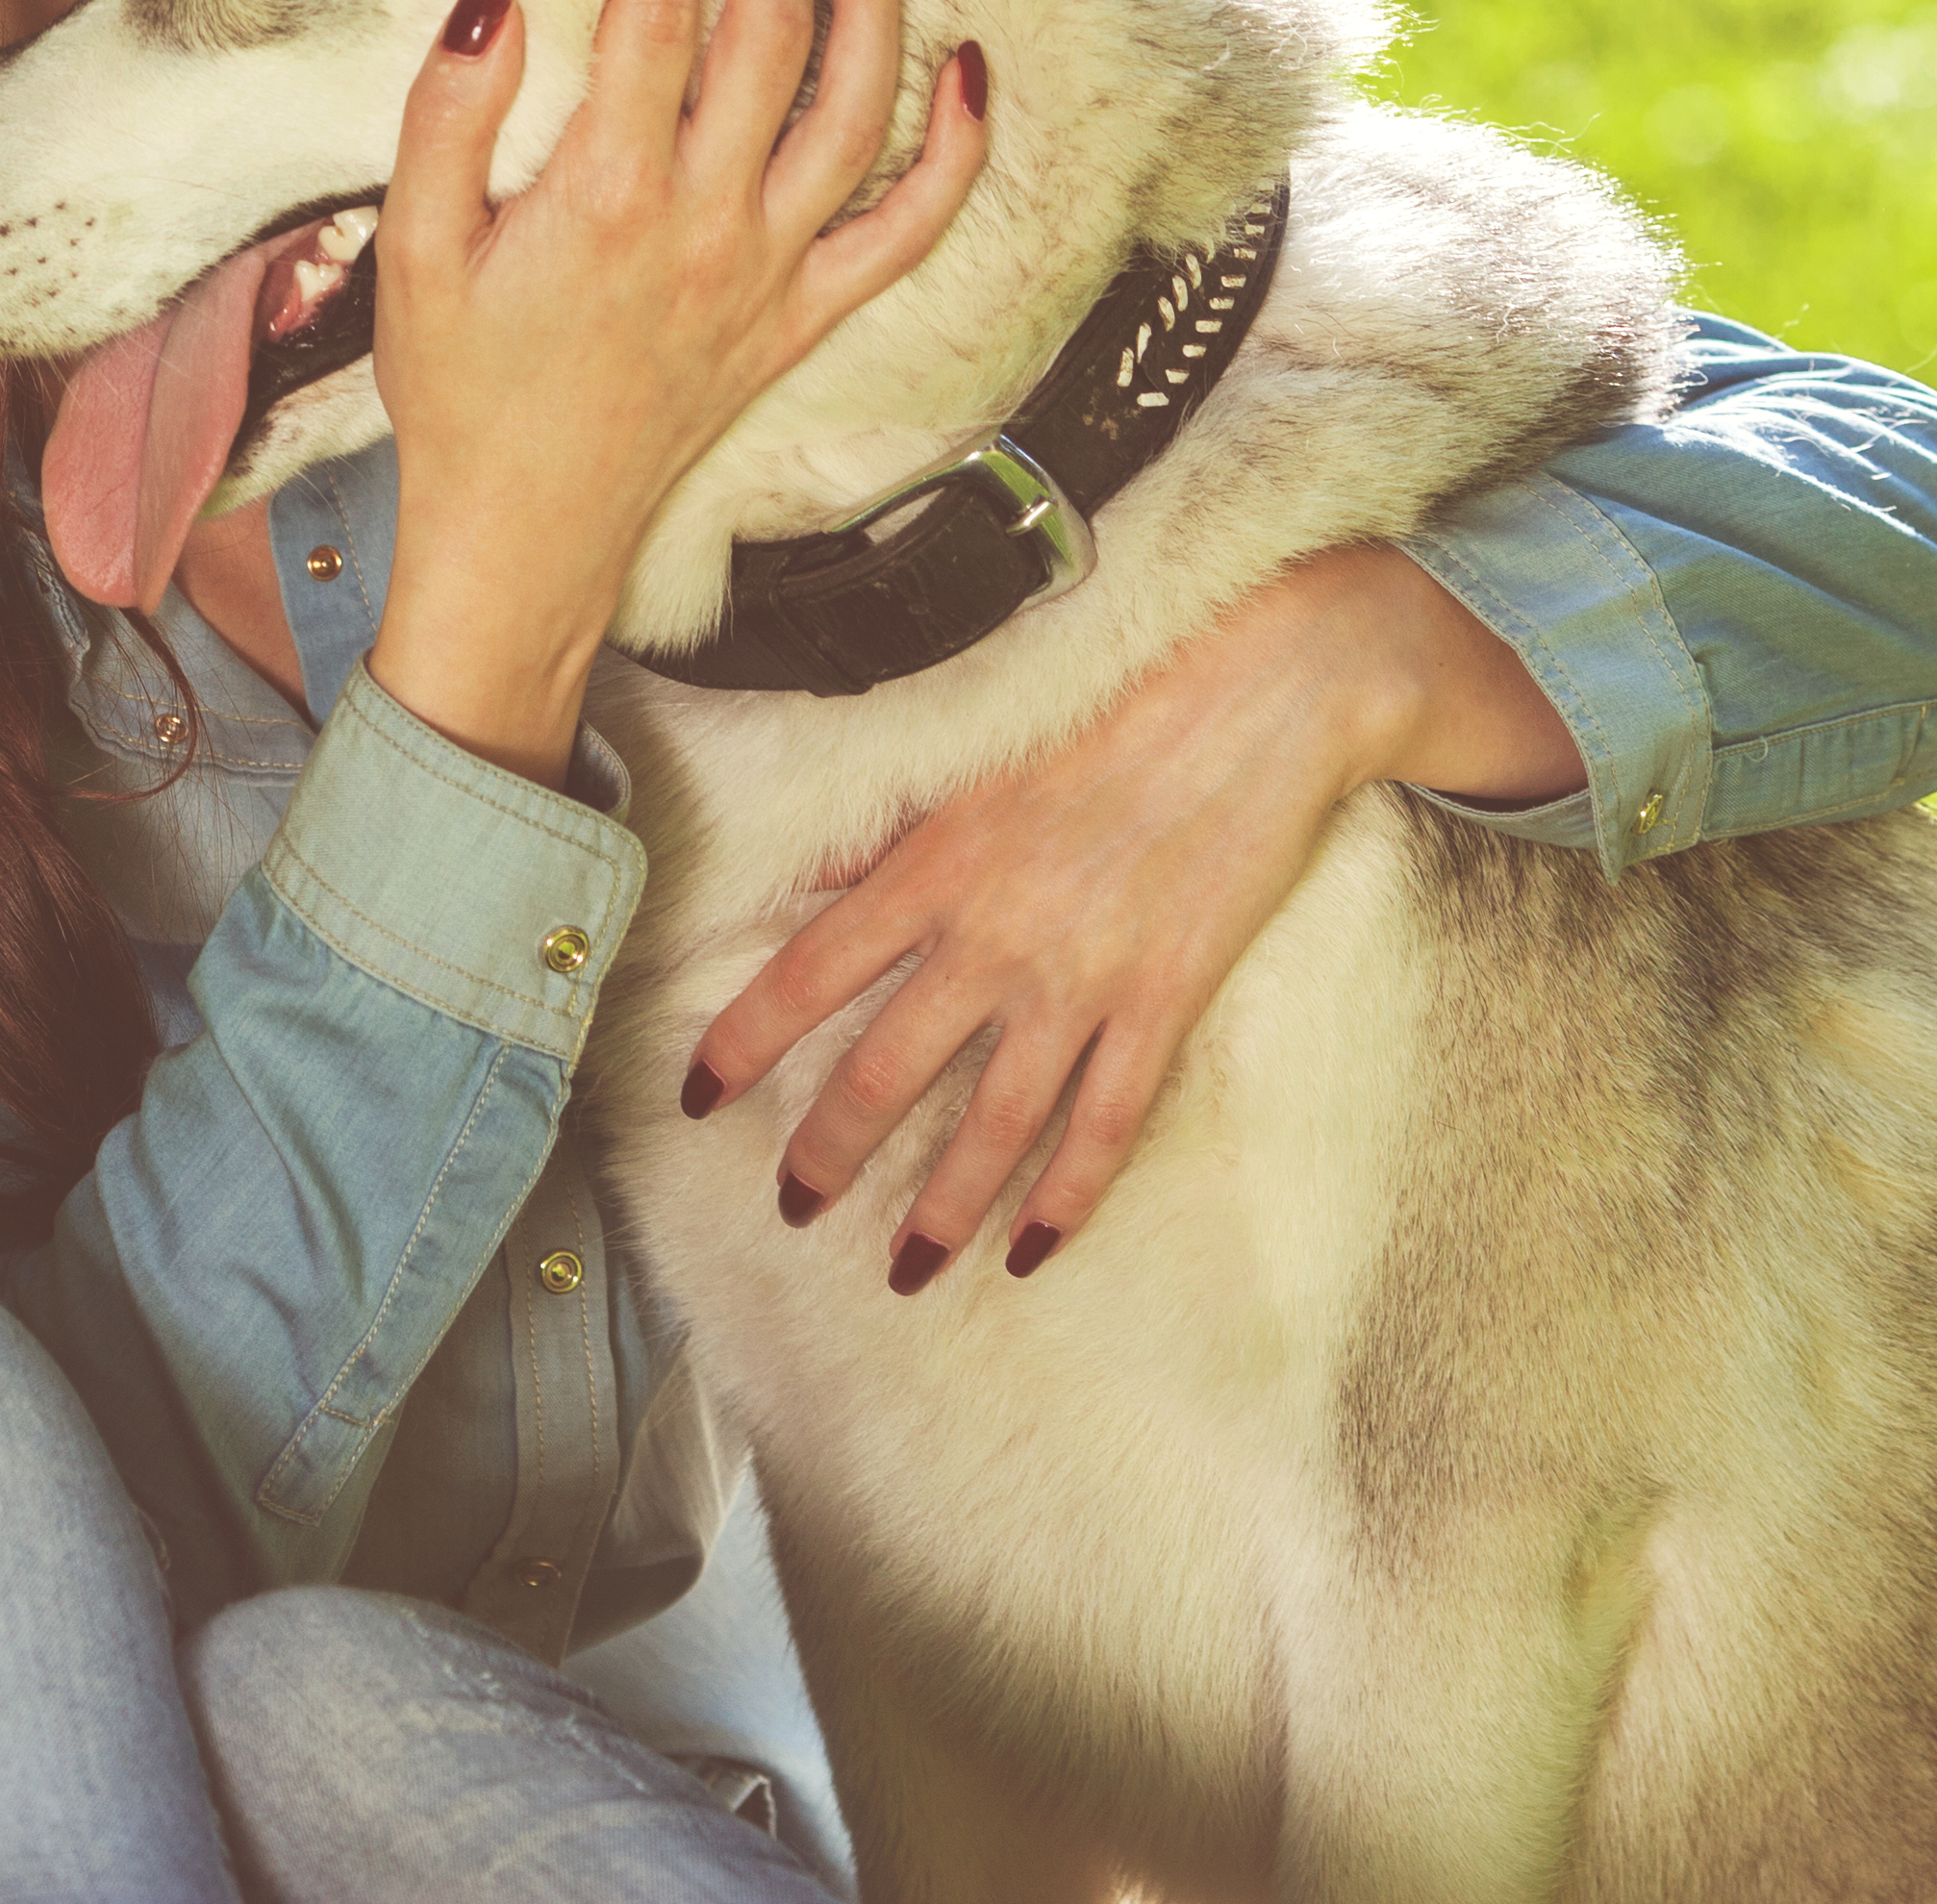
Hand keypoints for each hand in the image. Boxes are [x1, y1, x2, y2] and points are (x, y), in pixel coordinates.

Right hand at [366, 0, 989, 785]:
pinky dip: (954, 147)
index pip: (658, 4)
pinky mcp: (802, 319)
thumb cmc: (459, 395)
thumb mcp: (411, 252)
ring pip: (855, 104)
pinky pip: (908, 229)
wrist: (523, 537)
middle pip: (769, 26)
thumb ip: (448, 117)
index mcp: (605, 198)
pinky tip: (969, 66)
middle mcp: (707, 226)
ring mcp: (770, 273)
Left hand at [685, 544, 1587, 1289]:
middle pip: (884, 1075)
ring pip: (993, 1125)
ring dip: (942, 1208)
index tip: (697, 1097)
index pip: (806, 976)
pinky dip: (1069, 1197)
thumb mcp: (974, 758)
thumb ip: (890, 834)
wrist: (1264, 693)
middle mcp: (994, 936)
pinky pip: (1107, 1123)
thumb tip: (804, 880)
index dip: (741, 1045)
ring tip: (905, 1268)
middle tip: (794, 1207)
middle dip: (828, 1156)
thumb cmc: (1110, 707)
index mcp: (933, 868)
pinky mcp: (1165, 1001)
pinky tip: (1034, 1250)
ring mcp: (1082, 979)